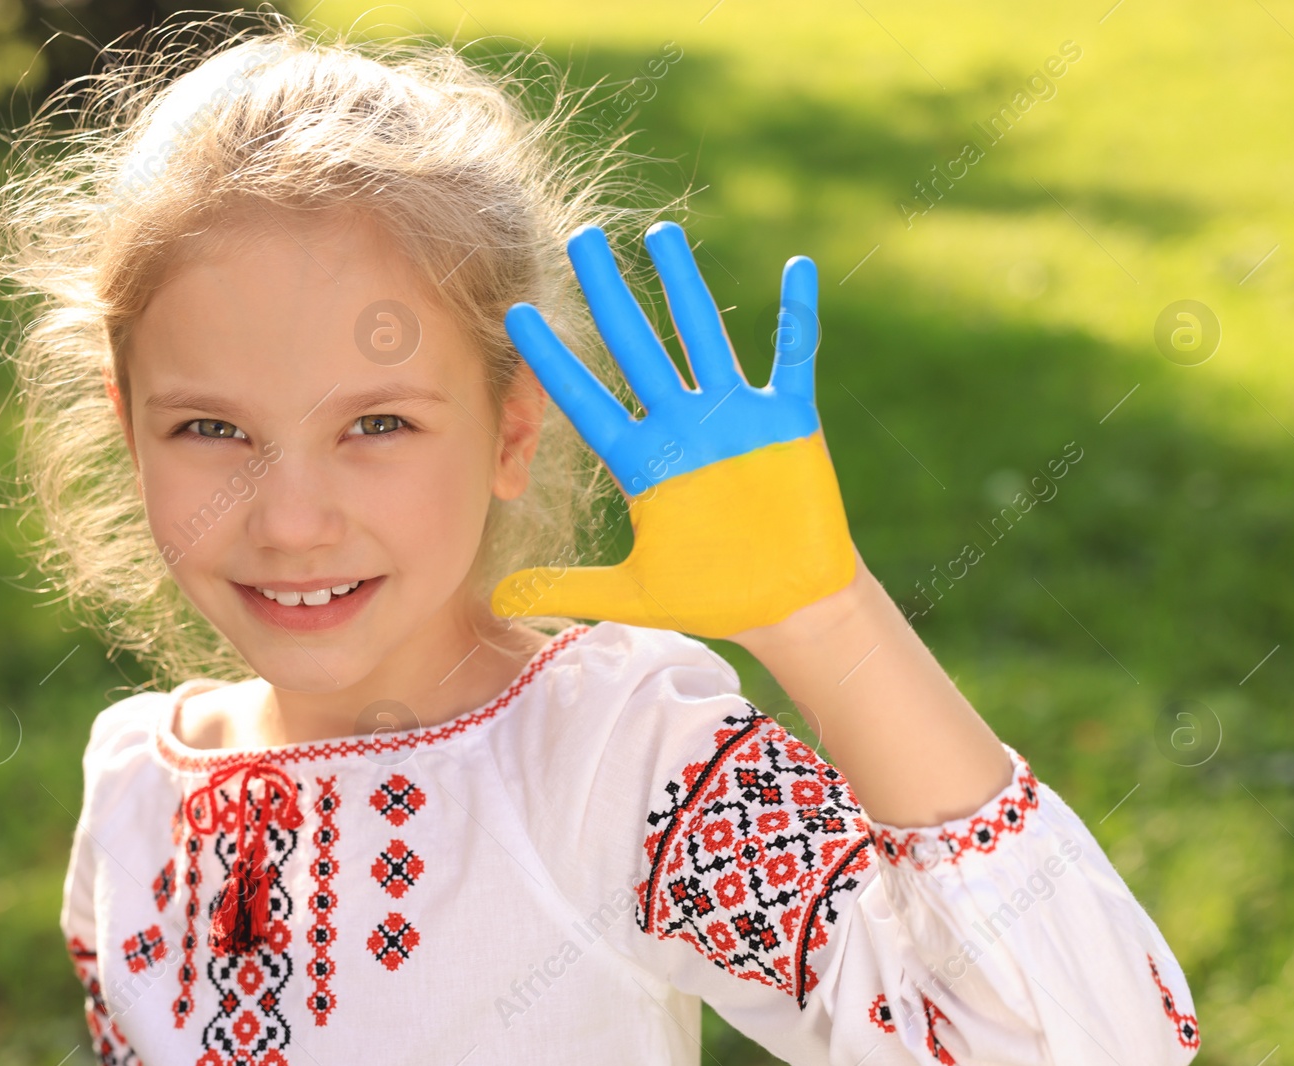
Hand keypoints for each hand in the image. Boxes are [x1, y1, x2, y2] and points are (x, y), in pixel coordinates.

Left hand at [490, 221, 857, 639]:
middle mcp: (683, 427)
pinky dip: (799, 316)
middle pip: (638, 348)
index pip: (587, 400)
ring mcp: (736, 420)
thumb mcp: (634, 593)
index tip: (517, 315)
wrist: (789, 605)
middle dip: (609, 294)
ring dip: (686, 288)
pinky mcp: (790, 424)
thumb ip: (568, 588)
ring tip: (662, 233)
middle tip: (580, 238)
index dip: (553, 361)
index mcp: (644, 462)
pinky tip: (797, 268)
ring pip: (705, 339)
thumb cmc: (716, 595)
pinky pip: (795, 360)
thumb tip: (494, 599)